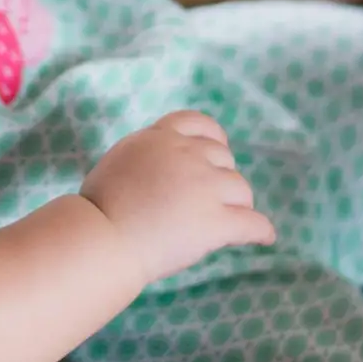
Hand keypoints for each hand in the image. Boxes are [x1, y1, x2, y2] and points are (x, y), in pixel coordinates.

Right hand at [81, 111, 275, 284]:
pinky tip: (264, 238)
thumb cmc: (98, 208)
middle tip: (210, 202)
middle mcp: (187, 155)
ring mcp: (205, 187)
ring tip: (229, 223)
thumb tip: (160, 168)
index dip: (213, 140)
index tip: (215, 154)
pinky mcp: (216, 221)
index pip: (200, 123)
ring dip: (237, 205)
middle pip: (224, 159)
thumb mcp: (120, 160)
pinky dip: (261, 230)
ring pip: (241, 190)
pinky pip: (253, 224)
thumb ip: (147, 157)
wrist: (102, 237)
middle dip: (220, 178)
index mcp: (160, 137)